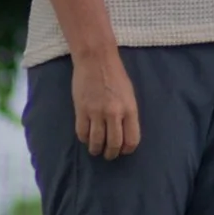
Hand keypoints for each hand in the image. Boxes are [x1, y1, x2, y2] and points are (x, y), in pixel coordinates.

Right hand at [73, 43, 140, 159]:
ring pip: (96, 142)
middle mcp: (114, 113)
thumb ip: (127, 113)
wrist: (96, 59)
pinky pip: (82, 132)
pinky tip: (86, 137)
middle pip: (114, 144)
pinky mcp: (81, 110)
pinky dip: (84, 139)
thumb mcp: (129, 94)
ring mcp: (97, 112)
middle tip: (108, 155)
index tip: (123, 151)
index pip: (131, 139)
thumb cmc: (115, 74)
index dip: (127, 149)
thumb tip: (124, 133)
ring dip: (96, 149)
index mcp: (130, 109)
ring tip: (95, 149)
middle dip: (111, 154)